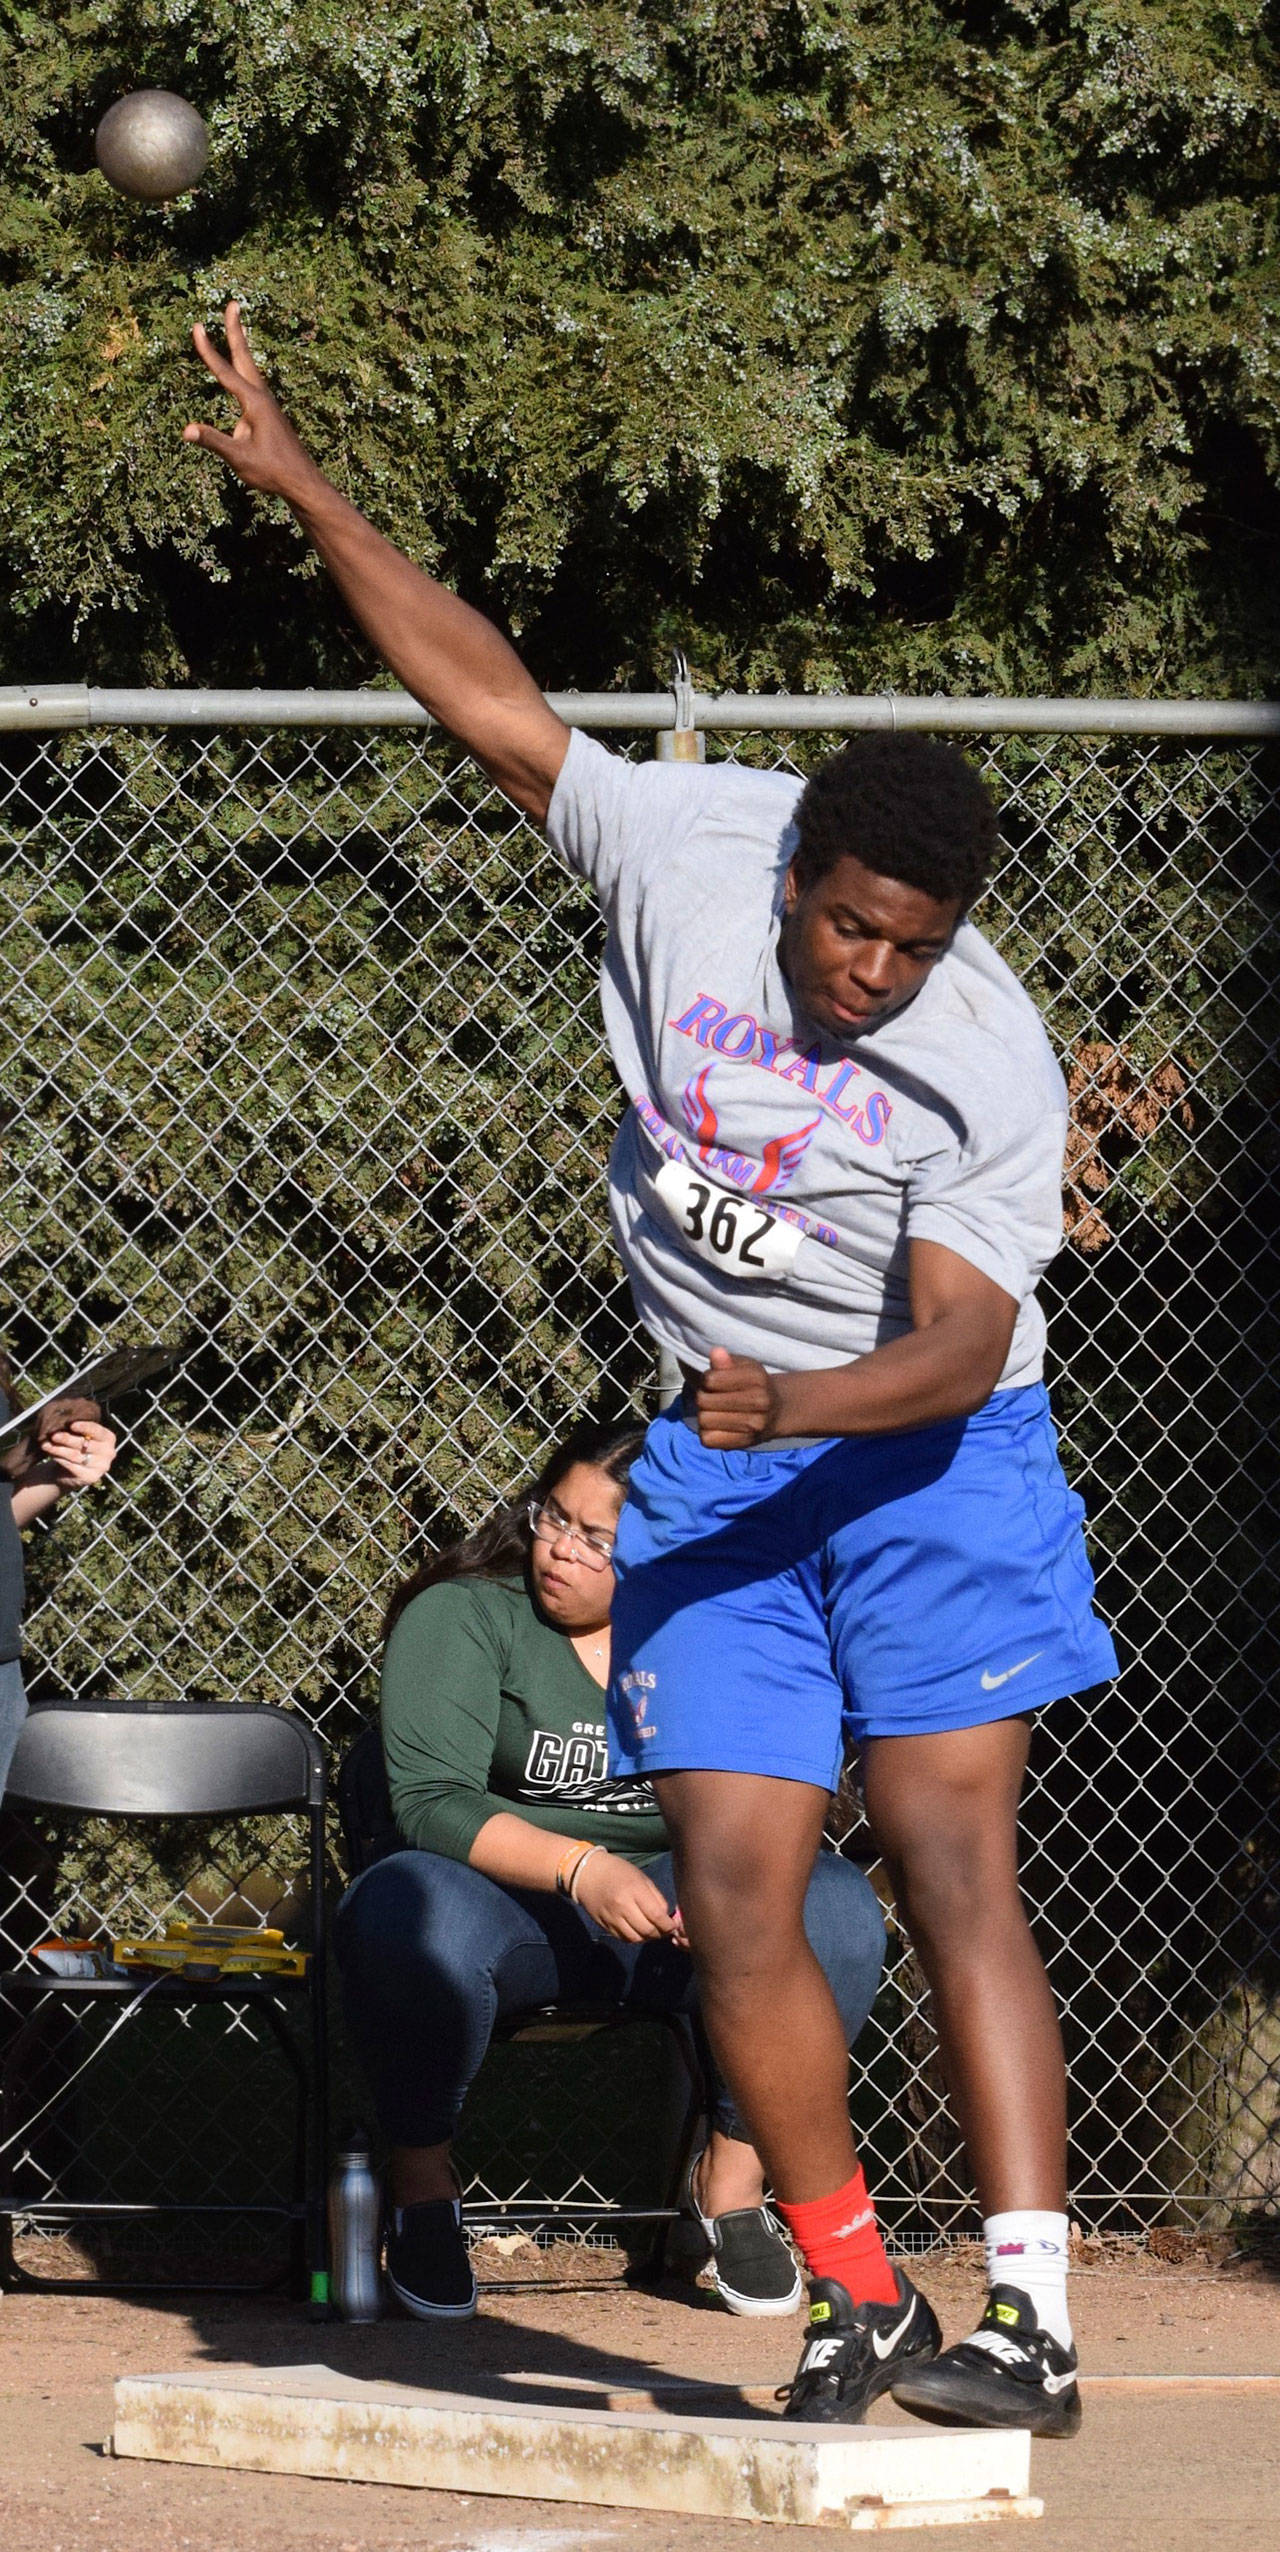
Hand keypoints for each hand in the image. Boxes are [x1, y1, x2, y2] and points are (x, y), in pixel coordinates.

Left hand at [40, 1421, 117, 1490]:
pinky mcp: (91, 1477)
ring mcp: (101, 1467)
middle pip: (85, 1444)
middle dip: (67, 1439)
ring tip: (46, 1445)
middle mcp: (109, 1453)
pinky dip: (59, 1459)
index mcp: (108, 1438)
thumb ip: (77, 1431)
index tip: (71, 1425)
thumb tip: (62, 1422)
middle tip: (53, 1435)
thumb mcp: (80, 1436)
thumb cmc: (76, 1448)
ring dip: (59, 1449)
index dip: (85, 1427)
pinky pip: (72, 1466)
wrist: (70, 1472)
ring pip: (76, 1455)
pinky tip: (51, 1454)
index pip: (97, 1431)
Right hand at [183, 302, 321, 505]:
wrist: (302, 482)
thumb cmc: (273, 471)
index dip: (208, 350)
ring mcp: (267, 405)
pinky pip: (252, 385)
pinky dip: (243, 370)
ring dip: (240, 346)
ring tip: (235, 327)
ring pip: (250, 369)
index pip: (225, 371)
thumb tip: (186, 431)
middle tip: (233, 304)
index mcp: (254, 403)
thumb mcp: (240, 458)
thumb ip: (213, 442)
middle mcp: (262, 397)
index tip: (196, 326)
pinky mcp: (268, 415)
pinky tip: (241, 376)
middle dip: (235, 331)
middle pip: (244, 357)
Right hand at [574, 1852, 680, 1943]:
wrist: (587, 1874)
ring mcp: (612, 1918)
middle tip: (665, 1930)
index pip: (656, 1915)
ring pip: (636, 1938)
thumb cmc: (618, 1871)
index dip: (668, 1925)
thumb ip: (656, 1897)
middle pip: (647, 1930)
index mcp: (634, 1890)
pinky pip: (624, 1939)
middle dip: (660, 1933)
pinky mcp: (604, 1926)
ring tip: (652, 1931)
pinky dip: (634, 1938)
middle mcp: (622, 1906)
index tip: (673, 1926)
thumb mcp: (641, 1877)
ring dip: (647, 1938)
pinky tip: (638, 1931)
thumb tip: (666, 1916)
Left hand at [694, 1347, 787, 1448]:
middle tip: (713, 1397)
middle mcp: (758, 1402)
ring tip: (715, 1411)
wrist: (778, 1411)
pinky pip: (708, 1439)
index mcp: (756, 1378)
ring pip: (704, 1420)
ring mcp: (752, 1426)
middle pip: (703, 1400)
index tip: (714, 1381)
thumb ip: (728, 1361)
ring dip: (704, 1415)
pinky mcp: (743, 1443)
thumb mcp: (745, 1367)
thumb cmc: (755, 1385)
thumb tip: (715, 1352)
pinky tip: (717, 1426)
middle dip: (704, 1396)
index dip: (706, 1379)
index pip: (710, 1380)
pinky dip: (707, 1432)